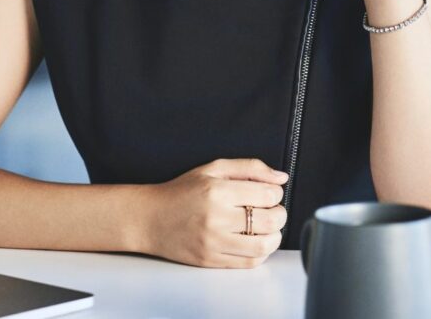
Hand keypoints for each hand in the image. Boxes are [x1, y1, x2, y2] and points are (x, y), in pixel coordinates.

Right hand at [141, 158, 288, 267]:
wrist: (150, 218)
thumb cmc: (182, 191)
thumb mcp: (214, 168)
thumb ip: (250, 168)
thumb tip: (280, 177)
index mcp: (218, 191)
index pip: (268, 195)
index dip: (276, 193)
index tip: (271, 193)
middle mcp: (216, 218)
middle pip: (270, 221)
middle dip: (279, 214)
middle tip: (272, 209)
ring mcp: (213, 242)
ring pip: (263, 245)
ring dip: (274, 235)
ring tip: (267, 227)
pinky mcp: (210, 260)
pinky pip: (249, 262)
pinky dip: (261, 252)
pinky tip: (255, 241)